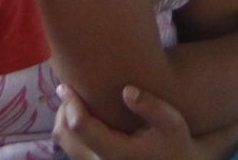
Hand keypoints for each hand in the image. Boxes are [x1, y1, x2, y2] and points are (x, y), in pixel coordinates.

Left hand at [52, 84, 197, 159]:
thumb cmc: (174, 142)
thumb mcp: (172, 123)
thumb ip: (152, 107)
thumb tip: (127, 90)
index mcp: (116, 152)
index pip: (80, 127)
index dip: (71, 104)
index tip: (66, 84)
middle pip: (64, 135)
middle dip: (64, 109)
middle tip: (72, 88)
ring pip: (63, 141)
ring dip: (64, 118)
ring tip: (77, 99)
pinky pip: (70, 146)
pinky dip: (70, 128)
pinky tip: (85, 113)